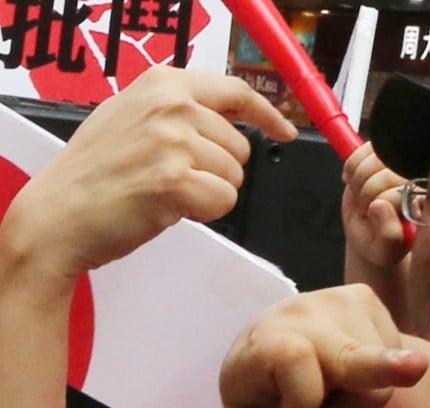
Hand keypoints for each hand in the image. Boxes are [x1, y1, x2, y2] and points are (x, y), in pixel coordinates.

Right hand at [1, 66, 297, 287]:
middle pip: (240, 146)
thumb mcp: (132, 117)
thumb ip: (178, 109)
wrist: (59, 214)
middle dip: (217, 169)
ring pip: (235, 176)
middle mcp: (172, 106)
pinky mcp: (176, 181)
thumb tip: (230, 113)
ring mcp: (174, 141)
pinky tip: (169, 208)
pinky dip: (204, 211)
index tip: (284, 130)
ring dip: (208, 191)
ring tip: (164, 191)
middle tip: (172, 177)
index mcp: (163, 83)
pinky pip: (224, 201)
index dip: (267, 115)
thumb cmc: (95, 173)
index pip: (236, 92)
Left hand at [219, 284, 428, 407]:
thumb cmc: (268, 394)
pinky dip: (376, 374)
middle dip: (382, 365)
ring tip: (330, 386)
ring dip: (359, 394)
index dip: (302, 397)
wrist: (274, 345)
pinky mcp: (367, 298)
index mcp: (260, 348)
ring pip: (379, 374)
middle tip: (418, 366)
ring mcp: (337, 301)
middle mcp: (299, 315)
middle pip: (349, 356)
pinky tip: (346, 366)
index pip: (291, 361)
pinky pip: (393, 354)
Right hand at [342, 142, 411, 268]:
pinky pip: (360, 152)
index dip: (382, 199)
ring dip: (358, 179)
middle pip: (388, 169)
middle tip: (365, 208)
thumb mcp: (385, 250)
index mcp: (427, 200)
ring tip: (362, 198)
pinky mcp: (383, 154)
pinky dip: (351, 169)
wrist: (372, 236)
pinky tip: (355, 185)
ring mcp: (400, 164)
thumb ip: (388, 235)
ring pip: (373, 157)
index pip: (405, 186)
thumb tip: (380, 205)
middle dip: (367, 191)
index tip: (374, 214)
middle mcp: (418, 178)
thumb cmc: (383, 245)